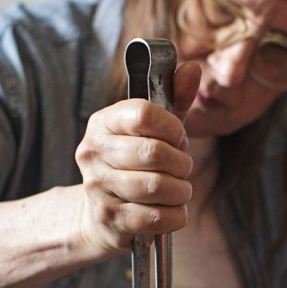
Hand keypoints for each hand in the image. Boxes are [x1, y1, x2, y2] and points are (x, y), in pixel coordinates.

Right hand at [75, 61, 201, 256]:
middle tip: (182, 168)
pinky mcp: (109, 218)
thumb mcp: (152, 130)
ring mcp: (97, 187)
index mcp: (102, 123)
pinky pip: (156, 217)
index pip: (144, 114)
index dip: (172, 127)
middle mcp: (93, 152)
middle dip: (181, 163)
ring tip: (179, 189)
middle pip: (154, 152)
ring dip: (181, 190)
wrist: (99, 216)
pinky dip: (175, 215)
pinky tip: (172, 210)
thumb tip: (193, 69)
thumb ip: (174, 100)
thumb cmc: (133, 166)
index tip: (178, 138)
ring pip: (157, 187)